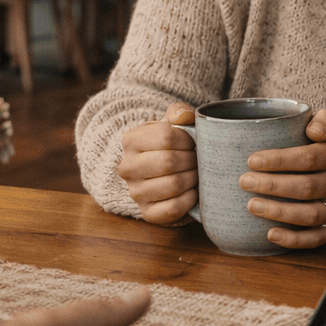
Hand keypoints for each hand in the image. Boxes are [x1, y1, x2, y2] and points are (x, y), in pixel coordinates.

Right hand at [116, 103, 198, 223]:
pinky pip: (174, 207)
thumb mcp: (172, 123)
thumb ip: (179, 112)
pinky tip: (193, 191)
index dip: (187, 140)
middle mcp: (127, 167)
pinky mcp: (147, 213)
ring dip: (192, 178)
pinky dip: (190, 198)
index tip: (193, 142)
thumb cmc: (169, 144)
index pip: (165, 137)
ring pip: (172, 185)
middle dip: (191, 160)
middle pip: (168, 162)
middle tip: (198, 159)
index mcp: (130, 140)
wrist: (161, 172)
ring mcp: (135, 192)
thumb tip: (184, 116)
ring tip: (196, 173)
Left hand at [238, 109, 325, 248]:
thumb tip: (312, 129)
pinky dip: (293, 240)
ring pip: (310, 214)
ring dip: (279, 212)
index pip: (310, 158)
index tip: (252, 160)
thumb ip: (323, 120)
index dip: (280, 160)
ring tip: (252, 206)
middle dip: (273, 186)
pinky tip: (270, 234)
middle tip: (244, 182)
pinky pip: (315, 239)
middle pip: (307, 187)